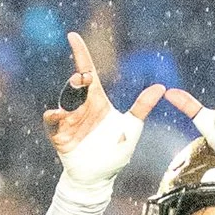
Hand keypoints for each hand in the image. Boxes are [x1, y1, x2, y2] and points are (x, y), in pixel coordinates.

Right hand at [46, 31, 174, 193]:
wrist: (99, 178)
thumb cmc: (115, 152)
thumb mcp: (132, 128)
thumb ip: (142, 107)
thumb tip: (161, 87)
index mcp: (97, 101)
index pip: (88, 73)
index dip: (81, 54)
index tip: (73, 36)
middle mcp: (81, 107)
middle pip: (76, 86)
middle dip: (78, 79)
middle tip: (84, 78)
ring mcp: (69, 120)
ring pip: (65, 100)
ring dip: (68, 95)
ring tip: (75, 91)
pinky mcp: (60, 135)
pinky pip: (53, 121)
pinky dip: (54, 116)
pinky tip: (59, 114)